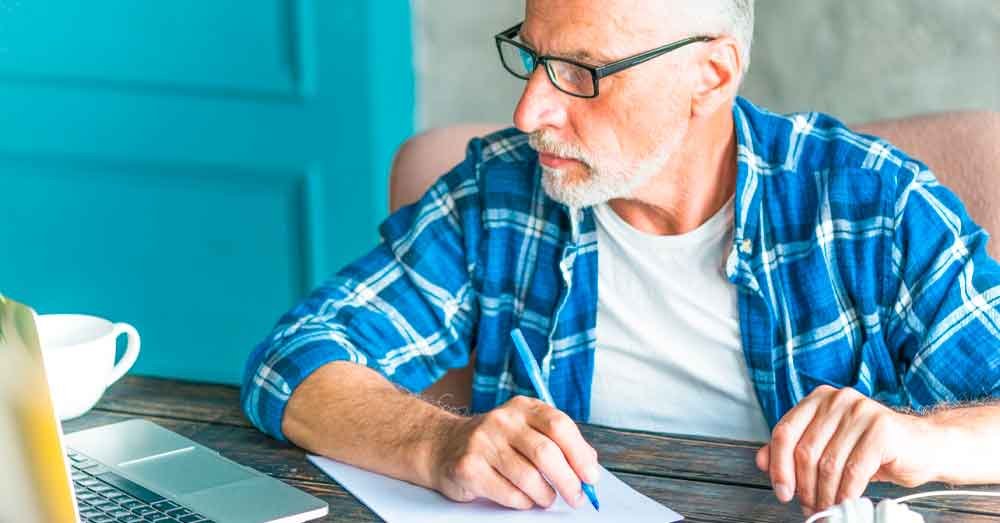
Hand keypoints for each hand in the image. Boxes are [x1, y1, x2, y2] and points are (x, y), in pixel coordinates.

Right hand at [428, 395, 599, 509]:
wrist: (444, 446)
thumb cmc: (496, 443)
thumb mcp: (526, 431)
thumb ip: (558, 442)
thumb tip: (590, 465)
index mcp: (523, 408)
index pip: (559, 426)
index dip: (580, 454)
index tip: (591, 477)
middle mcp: (502, 420)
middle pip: (546, 453)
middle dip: (568, 481)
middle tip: (576, 497)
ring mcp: (483, 442)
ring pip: (528, 478)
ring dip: (545, 495)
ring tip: (546, 498)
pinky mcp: (469, 467)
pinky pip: (509, 493)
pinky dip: (523, 502)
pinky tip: (523, 498)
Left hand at [755, 385, 936, 515]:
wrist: (925, 446)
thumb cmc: (874, 449)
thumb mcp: (829, 447)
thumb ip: (794, 450)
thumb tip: (760, 461)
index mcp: (818, 399)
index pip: (784, 432)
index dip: (778, 466)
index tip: (782, 491)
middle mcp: (837, 399)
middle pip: (804, 450)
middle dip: (803, 486)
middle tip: (808, 506)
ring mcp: (860, 411)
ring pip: (828, 463)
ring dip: (824, 493)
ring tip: (827, 507)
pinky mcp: (881, 430)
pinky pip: (853, 470)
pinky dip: (845, 493)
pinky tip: (845, 502)